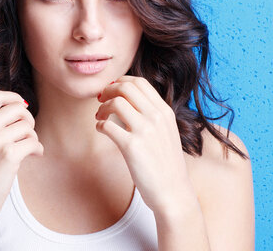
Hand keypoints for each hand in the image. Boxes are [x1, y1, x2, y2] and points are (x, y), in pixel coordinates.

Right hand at [0, 90, 43, 226]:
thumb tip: (19, 107)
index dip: (14, 97)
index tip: (23, 105)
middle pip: (17, 109)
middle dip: (28, 119)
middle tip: (28, 133)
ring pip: (27, 126)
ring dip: (32, 137)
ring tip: (27, 149)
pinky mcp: (8, 155)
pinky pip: (34, 142)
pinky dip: (37, 149)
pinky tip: (33, 155)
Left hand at [95, 76, 195, 214]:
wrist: (173, 192)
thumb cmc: (165, 163)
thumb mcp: (166, 131)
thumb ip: (152, 114)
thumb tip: (128, 99)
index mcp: (164, 111)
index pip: (140, 82)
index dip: (120, 82)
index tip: (112, 90)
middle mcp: (156, 117)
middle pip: (125, 88)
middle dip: (108, 91)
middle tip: (101, 100)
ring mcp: (145, 131)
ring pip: (116, 103)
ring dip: (102, 108)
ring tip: (100, 117)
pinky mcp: (132, 147)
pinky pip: (108, 126)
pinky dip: (100, 125)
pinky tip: (102, 130)